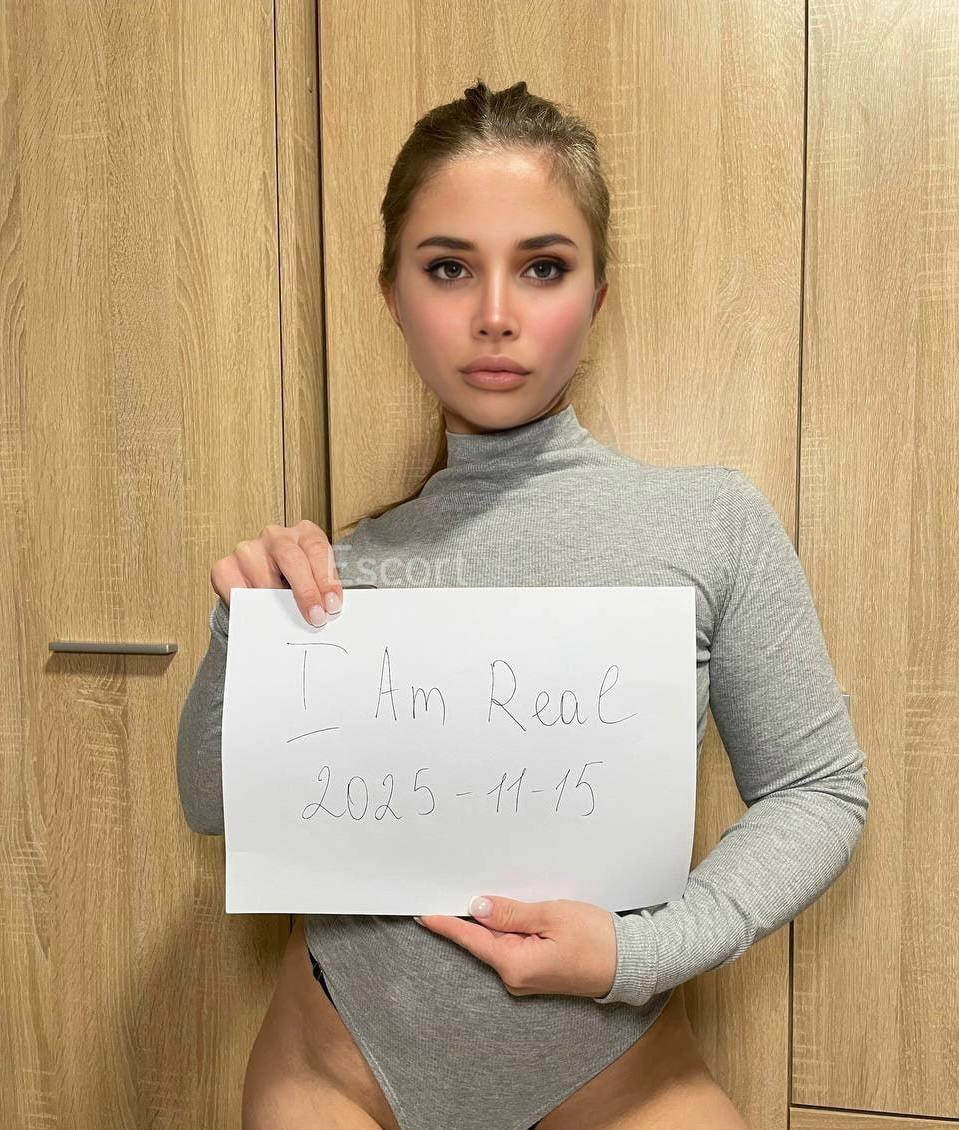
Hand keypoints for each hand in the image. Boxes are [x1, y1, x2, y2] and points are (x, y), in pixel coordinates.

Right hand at [210, 520, 342, 626]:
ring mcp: (248, 549)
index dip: (326, 579)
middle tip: (316, 617)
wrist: (266, 584)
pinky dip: (252, 608)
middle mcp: (275, 536)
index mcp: (304, 533)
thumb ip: (322, 591)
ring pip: (265, 580)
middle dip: (306, 591)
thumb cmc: (295, 581)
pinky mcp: (226, 567)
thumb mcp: (316, 579)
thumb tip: (326, 612)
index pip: (317, 549)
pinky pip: (238, 592)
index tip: (332, 605)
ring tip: (289, 620)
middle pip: (291, 559)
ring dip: (279, 605)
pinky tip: (263, 617)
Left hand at [416, 895, 617, 998]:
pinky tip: (505, 914)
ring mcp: (526, 978)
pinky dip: (505, 931)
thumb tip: (477, 908)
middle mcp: (515, 977)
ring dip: (489, 922)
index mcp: (515, 964)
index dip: (446, 924)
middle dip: (467, 917)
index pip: (471, 940)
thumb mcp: (552, 916)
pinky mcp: (536, 972)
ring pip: (496, 944)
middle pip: (481, 942)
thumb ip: (512, 913)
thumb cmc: (596, 938)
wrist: (630, 962)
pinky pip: (511, 948)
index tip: (423, 913)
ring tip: (478, 895)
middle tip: (450, 889)